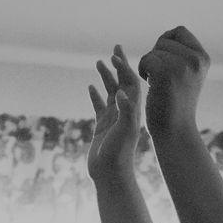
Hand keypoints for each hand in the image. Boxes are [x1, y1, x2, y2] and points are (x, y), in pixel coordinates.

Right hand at [86, 46, 143, 182]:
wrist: (111, 174)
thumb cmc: (119, 155)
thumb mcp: (124, 131)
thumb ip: (125, 112)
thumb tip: (120, 92)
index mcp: (132, 110)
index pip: (130, 82)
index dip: (124, 67)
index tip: (115, 54)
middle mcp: (124, 111)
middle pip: (122, 82)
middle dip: (118, 65)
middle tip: (114, 48)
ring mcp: (113, 118)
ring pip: (109, 92)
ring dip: (106, 77)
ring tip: (99, 62)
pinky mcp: (102, 126)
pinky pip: (99, 106)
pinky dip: (95, 95)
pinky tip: (90, 87)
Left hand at [137, 27, 211, 137]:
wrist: (175, 131)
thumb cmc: (176, 105)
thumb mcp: (188, 75)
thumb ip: (183, 55)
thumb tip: (169, 33)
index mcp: (203, 58)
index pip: (179, 31)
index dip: (166, 42)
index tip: (164, 60)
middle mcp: (196, 60)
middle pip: (164, 39)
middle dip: (156, 55)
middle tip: (161, 77)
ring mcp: (182, 66)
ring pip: (153, 50)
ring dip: (148, 65)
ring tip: (157, 83)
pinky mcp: (165, 74)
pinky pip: (146, 59)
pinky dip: (143, 70)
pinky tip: (149, 84)